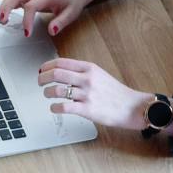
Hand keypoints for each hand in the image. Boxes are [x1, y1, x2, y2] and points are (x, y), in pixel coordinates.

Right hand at [0, 0, 115, 37]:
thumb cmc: (72, 1)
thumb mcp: (71, 13)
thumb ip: (61, 22)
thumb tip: (51, 31)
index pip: (32, 6)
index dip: (27, 20)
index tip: (26, 33)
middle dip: (6, 7)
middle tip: (2, 21)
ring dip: (4, 6)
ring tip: (1, 20)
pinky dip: (7, 5)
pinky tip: (5, 15)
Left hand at [37, 58, 152, 129]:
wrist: (133, 107)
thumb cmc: (116, 93)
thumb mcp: (100, 75)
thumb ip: (82, 72)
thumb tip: (62, 72)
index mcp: (90, 68)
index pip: (61, 62)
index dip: (47, 66)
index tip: (41, 70)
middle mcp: (87, 79)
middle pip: (56, 74)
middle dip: (42, 78)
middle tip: (39, 82)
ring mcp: (87, 94)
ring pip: (57, 90)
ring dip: (47, 92)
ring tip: (47, 95)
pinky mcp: (87, 110)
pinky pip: (63, 107)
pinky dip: (54, 107)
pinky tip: (54, 108)